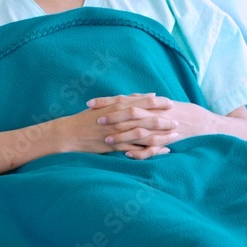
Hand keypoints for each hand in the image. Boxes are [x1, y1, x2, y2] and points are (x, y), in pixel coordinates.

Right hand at [55, 94, 177, 157]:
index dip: (158, 103)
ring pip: (145, 134)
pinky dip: (151, 150)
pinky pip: (137, 149)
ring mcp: (118, 133)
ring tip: (174, 136)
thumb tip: (144, 95)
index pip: (142, 103)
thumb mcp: (104, 105)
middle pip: (147, 119)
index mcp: (117, 107)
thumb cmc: (85, 119)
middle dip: (164, 120)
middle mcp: (119, 119)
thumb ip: (124, 100)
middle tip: (177, 121)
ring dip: (161, 135)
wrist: (69, 134)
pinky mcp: (115, 146)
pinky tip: (162, 151)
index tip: (170, 103)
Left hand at [89, 94, 221, 158]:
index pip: (125, 99)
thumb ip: (142, 99)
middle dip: (113, 116)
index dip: (107, 101)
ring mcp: (162, 128)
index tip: (90, 103)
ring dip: (123, 136)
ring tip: (107, 140)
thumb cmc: (178, 111)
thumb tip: (125, 96)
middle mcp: (155, 114)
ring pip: (140, 131)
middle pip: (131, 113)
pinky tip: (127, 155)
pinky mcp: (168, 142)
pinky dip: (140, 152)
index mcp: (151, 103)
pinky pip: (153, 148)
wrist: (204, 123)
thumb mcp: (160, 103)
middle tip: (95, 120)